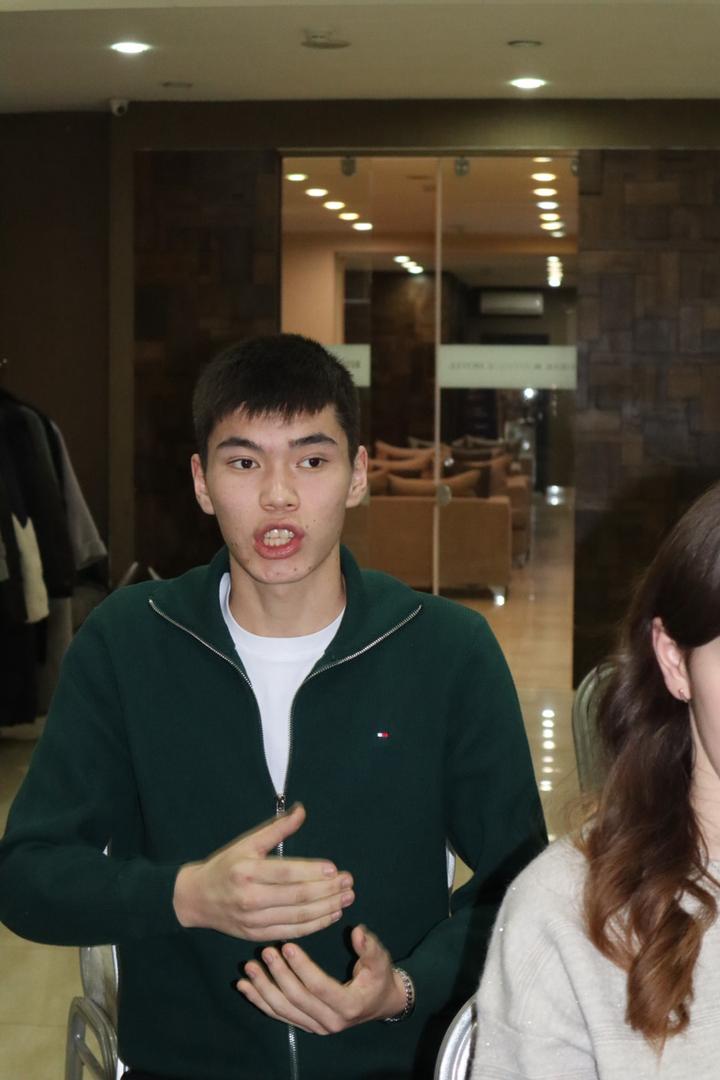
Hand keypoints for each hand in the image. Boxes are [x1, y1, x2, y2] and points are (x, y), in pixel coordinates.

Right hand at [172, 803, 353, 939]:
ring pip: (298, 917)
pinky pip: (292, 931)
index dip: (313, 872)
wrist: (196, 899)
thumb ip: (277, 829)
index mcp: (247, 871)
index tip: (335, 869)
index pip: (287, 873)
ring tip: (346, 899)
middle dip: (327, 891)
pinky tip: (331, 915)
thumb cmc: (225, 866)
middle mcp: (250, 898)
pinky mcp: (257, 935)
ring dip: (327, 908)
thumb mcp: (247, 843)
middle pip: (297, 896)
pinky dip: (314, 925)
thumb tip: (302, 810)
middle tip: (349, 883)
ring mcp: (254, 920)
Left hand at [236, 924, 406, 1033]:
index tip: (287, 945)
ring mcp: (315, 1026)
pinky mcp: (305, 1025)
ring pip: (283, 1011)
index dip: (302, 967)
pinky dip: (260, 1001)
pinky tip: (245, 987)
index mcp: (348, 1005)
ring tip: (248, 968)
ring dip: (263, 989)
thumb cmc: (379, 977)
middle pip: (297, 999)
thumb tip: (357, 932)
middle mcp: (329, 1022)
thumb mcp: (380, 960)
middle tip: (265, 952)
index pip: (319, 987)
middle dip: (278, 975)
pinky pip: (279, 1015)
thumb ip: (369, 947)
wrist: (380, 1003)